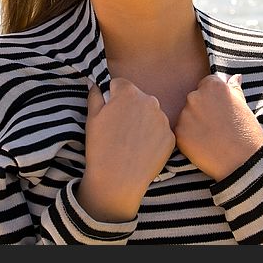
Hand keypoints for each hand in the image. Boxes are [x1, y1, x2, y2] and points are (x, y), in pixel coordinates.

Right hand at [76, 78, 175, 221]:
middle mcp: (150, 101)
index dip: (112, 97)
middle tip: (119, 129)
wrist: (118, 179)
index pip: (120, 85)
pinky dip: (152, 137)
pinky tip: (141, 150)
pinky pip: (160, 131)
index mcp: (129, 92)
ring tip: (130, 141)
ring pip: (150, 114)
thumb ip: (95, 95)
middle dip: (129, 108)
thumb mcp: (92, 118)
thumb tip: (95, 83)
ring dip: (142, 122)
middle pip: (138, 98)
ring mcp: (163, 119)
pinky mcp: (171, 137)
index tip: (109, 112)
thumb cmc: (100, 147)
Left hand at [174, 74, 262, 181]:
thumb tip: (234, 77)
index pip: (206, 84)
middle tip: (217, 126)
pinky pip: (182, 132)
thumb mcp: (244, 107)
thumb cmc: (247, 133)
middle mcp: (196, 96)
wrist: (243, 161)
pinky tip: (204, 145)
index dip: (215, 100)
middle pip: (194, 99)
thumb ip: (234, 89)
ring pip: (187, 116)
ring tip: (212, 137)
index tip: (222, 112)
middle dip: (203, 110)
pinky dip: (190, 138)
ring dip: (195, 123)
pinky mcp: (179, 132)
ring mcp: (185, 114)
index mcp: (213, 85)